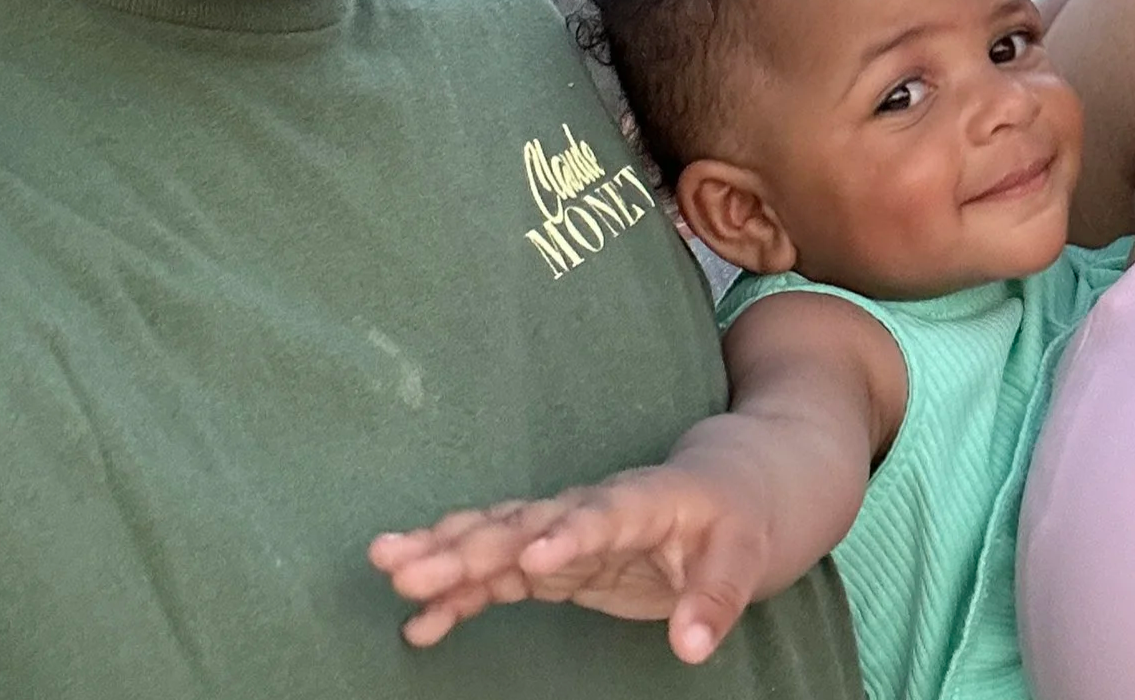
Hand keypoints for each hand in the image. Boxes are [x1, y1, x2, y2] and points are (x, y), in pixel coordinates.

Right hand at [368, 465, 773, 662]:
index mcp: (643, 500)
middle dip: (467, 544)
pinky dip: (457, 594)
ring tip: (388, 569)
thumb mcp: (745, 555)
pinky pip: (496, 575)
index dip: (568, 533)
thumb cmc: (737, 519)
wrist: (724, 487)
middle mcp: (590, 511)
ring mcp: (564, 532)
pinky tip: (416, 621)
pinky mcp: (551, 559)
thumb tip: (692, 647)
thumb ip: (717, 598)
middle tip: (408, 564)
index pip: (601, 514)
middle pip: (524, 524)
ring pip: (496, 538)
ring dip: (443, 553)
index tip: (530, 558)